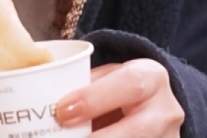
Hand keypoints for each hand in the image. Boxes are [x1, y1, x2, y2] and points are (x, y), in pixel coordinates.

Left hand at [55, 60, 183, 136]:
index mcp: (151, 77)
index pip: (129, 84)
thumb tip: (40, 98)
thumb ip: (84, 87)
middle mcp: (165, 111)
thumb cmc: (119, 91)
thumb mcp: (107, 79)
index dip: (94, 98)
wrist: (151, 109)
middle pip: (139, 129)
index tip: (62, 111)